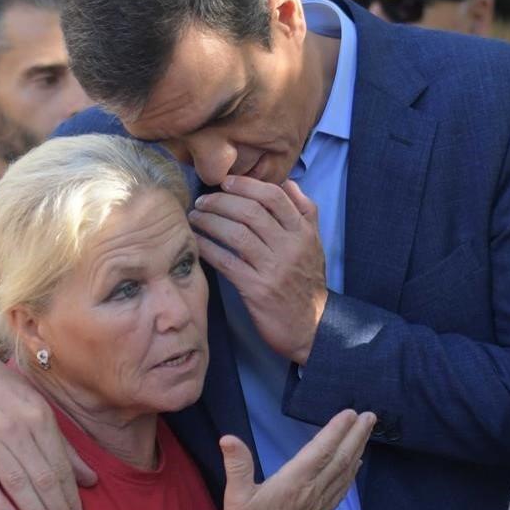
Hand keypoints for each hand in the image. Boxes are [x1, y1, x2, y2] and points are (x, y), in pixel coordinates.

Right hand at [0, 349, 97, 509]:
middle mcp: (15, 427)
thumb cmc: (6, 394)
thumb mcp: (40, 410)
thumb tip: (91, 480)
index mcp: (38, 416)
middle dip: (57, 509)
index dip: (70, 496)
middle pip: (41, 477)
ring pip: (15, 482)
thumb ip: (65, 447)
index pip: (59, 466)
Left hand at [190, 176, 327, 363]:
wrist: (310, 326)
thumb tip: (287, 183)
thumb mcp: (314, 243)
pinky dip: (207, 247)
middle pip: (251, 211)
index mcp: (303, 232)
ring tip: (194, 217)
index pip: (274, 197)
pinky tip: (196, 241)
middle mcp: (290, 247)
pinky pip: (226, 261)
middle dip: (221, 201)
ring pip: (236, 233)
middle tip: (202, 200)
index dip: (246, 185)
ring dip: (210, 221)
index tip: (225, 182)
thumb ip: (304, 211)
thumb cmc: (306, 281)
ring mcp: (273, 268)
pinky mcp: (257, 289)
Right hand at [220, 409, 374, 509]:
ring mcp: (318, 506)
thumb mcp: (235, 496)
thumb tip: (228, 438)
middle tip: (370, 416)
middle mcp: (311, 493)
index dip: (336, 431)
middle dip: (355, 436)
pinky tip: (355, 466)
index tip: (349, 413)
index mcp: (293, 483)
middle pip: (339, 460)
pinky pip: (341, 491)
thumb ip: (237, 465)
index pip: (320, 451)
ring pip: (344, 475)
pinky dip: (351, 475)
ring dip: (357, 451)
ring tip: (367, 433)